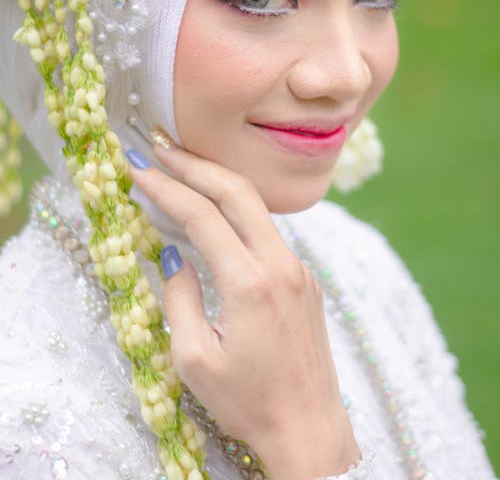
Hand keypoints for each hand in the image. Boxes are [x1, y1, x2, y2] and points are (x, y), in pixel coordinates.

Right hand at [128, 141, 359, 479]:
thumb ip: (178, 299)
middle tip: (160, 148)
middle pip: (237, 191)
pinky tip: (216, 214)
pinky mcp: (305, 280)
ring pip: (257, 208)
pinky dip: (238, 213)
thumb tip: (173, 257)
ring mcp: (299, 270)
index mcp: (250, 284)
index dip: (165, 187)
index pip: (201, 215)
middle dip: (195, 164)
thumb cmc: (248, 404)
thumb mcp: (194, 360)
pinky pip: (268, 233)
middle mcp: (281, 265)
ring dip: (218, 183)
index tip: (137, 169)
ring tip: (183, 168)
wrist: (311, 431)